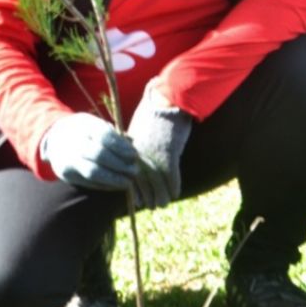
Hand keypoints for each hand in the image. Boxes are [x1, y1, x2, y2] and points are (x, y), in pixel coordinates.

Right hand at [42, 113, 138, 190]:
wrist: (55, 138)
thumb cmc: (84, 131)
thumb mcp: (96, 125)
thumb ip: (113, 135)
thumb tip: (132, 147)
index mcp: (84, 125)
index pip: (104, 136)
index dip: (121, 147)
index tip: (135, 155)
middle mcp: (74, 142)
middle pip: (99, 155)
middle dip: (120, 165)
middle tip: (135, 170)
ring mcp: (68, 159)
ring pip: (93, 172)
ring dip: (114, 179)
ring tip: (128, 182)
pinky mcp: (67, 175)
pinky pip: (89, 182)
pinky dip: (106, 185)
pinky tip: (117, 185)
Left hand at [127, 80, 192, 208]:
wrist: (167, 100)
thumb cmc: (155, 114)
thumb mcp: (138, 130)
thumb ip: (136, 147)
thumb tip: (137, 163)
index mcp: (130, 149)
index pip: (130, 175)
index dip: (135, 190)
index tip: (138, 201)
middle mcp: (138, 155)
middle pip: (142, 183)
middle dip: (148, 196)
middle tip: (152, 206)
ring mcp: (153, 156)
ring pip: (157, 183)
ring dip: (162, 196)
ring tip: (164, 203)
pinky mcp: (168, 154)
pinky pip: (171, 177)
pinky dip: (174, 186)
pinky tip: (176, 193)